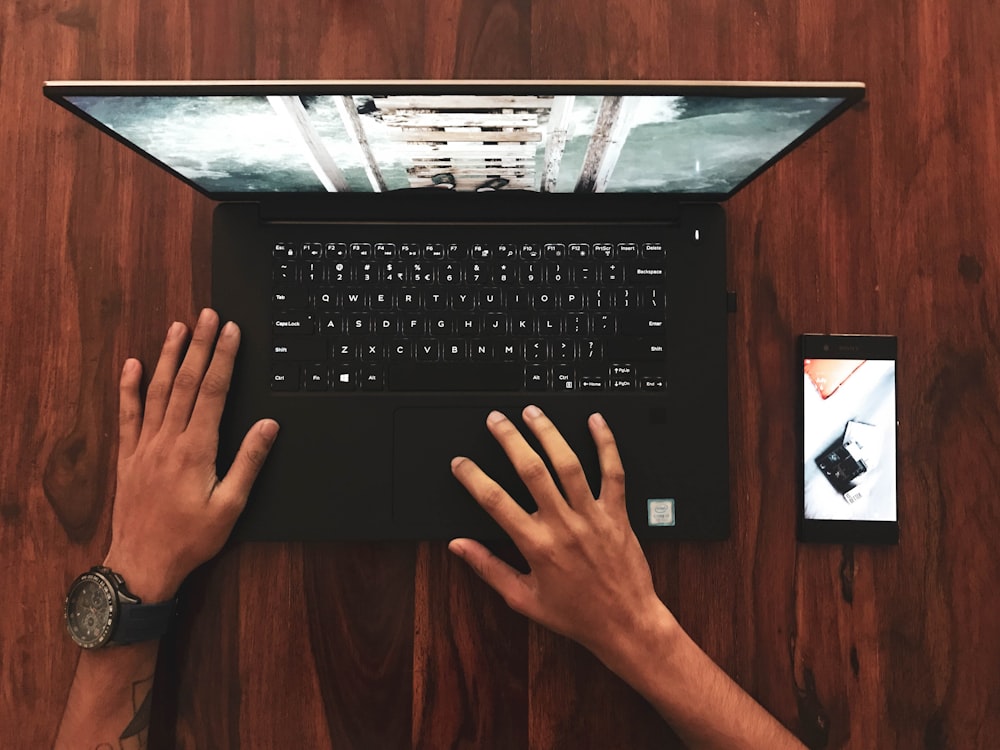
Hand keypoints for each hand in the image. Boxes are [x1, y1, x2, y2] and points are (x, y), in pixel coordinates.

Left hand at [103, 308, 278, 601]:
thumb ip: (249, 461)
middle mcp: (167, 440)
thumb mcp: (231, 505)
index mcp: (196, 450)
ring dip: (167, 356)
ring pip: (156, 391)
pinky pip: (127, 414)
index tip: (231, 332)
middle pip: (185, 382)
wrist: (142, 564)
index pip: (212, 392)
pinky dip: (129, 387)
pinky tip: (132, 365)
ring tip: (177, 327)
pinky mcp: (128, 455)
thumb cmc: (190, 539)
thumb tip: (267, 426)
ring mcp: (144, 445)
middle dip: (199, 345)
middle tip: (208, 315)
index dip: (223, 358)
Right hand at [449, 406, 673, 666]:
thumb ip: (488, 568)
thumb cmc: (576, 615)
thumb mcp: (523, 598)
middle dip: (509, 440)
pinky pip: (613, 471)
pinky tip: (595, 421)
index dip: (473, 478)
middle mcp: (563, 526)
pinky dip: (605, 443)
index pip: (495, 502)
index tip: (461, 464)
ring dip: (549, 433)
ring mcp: (592, 516)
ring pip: (568, 464)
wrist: (625, 624)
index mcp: (537, 546)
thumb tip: (458, 546)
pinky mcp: (617, 513)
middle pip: (531, 470)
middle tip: (496, 420)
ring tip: (532, 413)